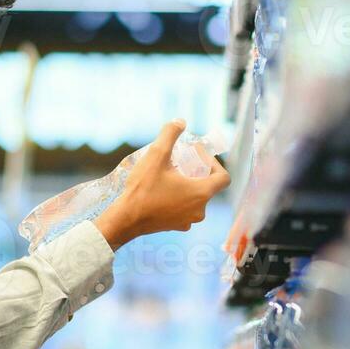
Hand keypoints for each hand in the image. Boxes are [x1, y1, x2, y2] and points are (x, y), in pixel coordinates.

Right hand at [92, 120, 229, 250]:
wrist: (125, 219)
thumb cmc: (143, 189)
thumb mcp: (156, 155)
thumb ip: (170, 134)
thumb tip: (180, 121)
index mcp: (202, 193)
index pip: (223, 177)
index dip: (213, 163)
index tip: (196, 157)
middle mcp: (200, 210)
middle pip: (208, 186)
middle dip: (197, 171)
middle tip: (180, 161)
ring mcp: (189, 220)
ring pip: (196, 198)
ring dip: (188, 185)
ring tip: (170, 174)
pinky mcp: (177, 226)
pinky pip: (184, 209)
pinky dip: (179, 198)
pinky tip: (163, 190)